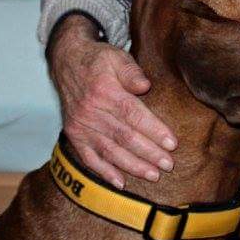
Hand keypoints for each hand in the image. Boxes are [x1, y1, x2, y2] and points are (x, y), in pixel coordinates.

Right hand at [47, 14, 175, 189]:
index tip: (172, 143)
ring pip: (110, 151)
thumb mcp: (116, 56)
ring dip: (132, 166)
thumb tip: (145, 86)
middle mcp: (91, 111)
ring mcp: (81, 125)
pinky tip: (121, 182)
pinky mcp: (74, 135)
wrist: (66, 61)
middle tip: (168, 165)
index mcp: (104, 91)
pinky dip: (104, 172)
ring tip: (153, 175)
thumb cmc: (98, 60)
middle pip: (124, 136)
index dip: (153, 130)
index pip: (133, 114)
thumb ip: (131, 71)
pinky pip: (89, 158)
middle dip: (149, 153)